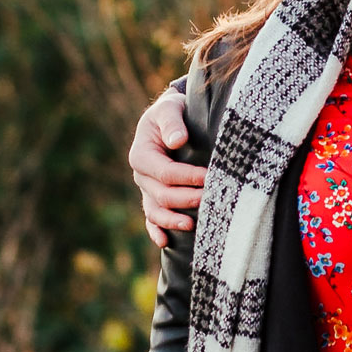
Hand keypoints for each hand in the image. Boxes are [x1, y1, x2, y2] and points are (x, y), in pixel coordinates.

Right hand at [130, 89, 202, 247]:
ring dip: (172, 220)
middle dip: (186, 199)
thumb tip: (178, 140)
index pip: (165, 172)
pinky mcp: (153, 198)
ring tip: (192, 224)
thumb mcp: (170, 108)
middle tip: (210, 199)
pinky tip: (165, 242)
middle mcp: (141, 175)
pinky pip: (151, 219)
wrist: (170, 119)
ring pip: (155, 211)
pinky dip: (156, 232)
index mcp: (141, 154)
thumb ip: (172, 122)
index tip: (209, 177)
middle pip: (162, 195)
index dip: (187, 177)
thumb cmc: (172, 112)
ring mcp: (146, 189)